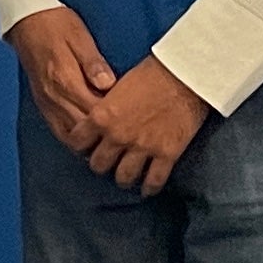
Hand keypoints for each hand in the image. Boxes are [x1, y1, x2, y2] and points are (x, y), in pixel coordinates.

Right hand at [5, 5, 117, 154]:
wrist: (26, 22)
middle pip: (84, 131)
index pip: (95, 111)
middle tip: (127, 134)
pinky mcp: (43, 106)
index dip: (115, 120)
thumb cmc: (57, 25)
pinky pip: (60, 133)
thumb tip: (109, 84)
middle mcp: (54, 97)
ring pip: (71, 137)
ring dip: (91, 142)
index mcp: (66, 79)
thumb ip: (93, 63)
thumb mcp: (80, 36)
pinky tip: (90, 137)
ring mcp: (47, 104)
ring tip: (111, 140)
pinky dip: (76, 139)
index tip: (133, 120)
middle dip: (105, 137)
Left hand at [82, 56, 213, 194]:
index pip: (77, 142)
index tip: (84, 147)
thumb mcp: (117, 86)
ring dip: (123, 177)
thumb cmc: (152, 72)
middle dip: (100, 164)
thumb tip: (98, 118)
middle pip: (98, 164)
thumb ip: (105, 107)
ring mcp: (142, 147)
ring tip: (125, 176)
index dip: (80, 146)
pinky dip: (149, 188)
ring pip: (123, 177)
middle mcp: (118, 136)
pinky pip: (154, 181)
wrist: (185, 75)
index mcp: (102, 116)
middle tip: (106, 162)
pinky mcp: (166, 154)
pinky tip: (147, 189)